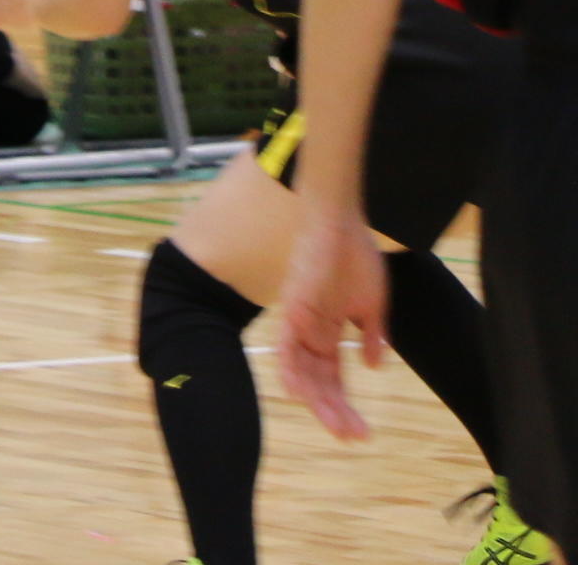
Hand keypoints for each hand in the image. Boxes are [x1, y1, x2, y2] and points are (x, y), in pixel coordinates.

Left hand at [278, 208, 392, 438]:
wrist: (342, 222)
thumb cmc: (355, 258)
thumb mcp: (371, 304)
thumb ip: (372, 335)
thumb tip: (375, 366)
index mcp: (328, 332)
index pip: (333, 377)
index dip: (345, 404)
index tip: (363, 432)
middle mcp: (310, 331)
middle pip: (319, 381)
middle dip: (335, 411)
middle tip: (354, 438)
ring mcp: (300, 320)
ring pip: (302, 370)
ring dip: (318, 399)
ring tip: (336, 426)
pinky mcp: (294, 307)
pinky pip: (286, 343)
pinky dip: (290, 368)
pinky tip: (298, 393)